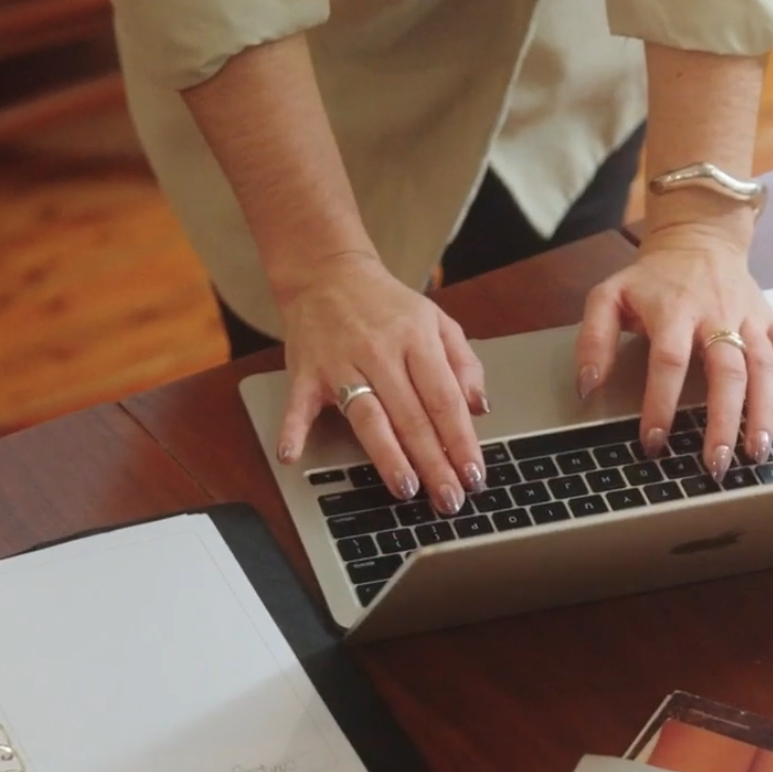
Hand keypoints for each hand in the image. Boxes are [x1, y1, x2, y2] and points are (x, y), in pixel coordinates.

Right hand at [274, 251, 488, 514]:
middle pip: (411, 415)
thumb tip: (480, 407)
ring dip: (387, 455)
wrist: (328, 272)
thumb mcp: (437, 321)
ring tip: (406, 487)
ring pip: (367, 415)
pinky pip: (298, 403)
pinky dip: (293, 429)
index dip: (460, 440)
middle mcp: (380, 351)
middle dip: (433, 462)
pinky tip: (293, 456)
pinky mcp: (305, 371)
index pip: (444, 398)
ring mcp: (340, 361)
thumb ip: (464, 363)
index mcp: (416, 339)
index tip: (473, 474)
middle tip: (448, 499)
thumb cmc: (388, 305)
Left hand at [576, 223, 772, 479]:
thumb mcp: (608, 296)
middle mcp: (717, 316)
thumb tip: (587, 385)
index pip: (669, 361)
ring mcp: (749, 320)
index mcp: (675, 311)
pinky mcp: (770, 321)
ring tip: (760, 451)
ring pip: (763, 368)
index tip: (654, 442)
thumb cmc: (651, 277)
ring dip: (765, 411)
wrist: (697, 237)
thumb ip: (594, 340)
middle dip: (724, 420)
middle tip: (719, 461)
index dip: (661, 403)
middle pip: (725, 372)